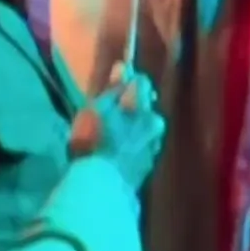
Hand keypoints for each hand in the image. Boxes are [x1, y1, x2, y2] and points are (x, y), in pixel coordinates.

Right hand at [68, 71, 164, 189]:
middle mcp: (154, 122)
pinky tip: (121, 152)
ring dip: (136, 127)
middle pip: (147, 106)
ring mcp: (155, 144)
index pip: (141, 82)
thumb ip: (113, 88)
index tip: (115, 88)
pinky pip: (145, 146)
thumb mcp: (97, 109)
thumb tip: (123, 67)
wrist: (102, 183)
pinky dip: (136, 145)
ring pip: (148, 127)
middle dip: (135, 107)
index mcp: (142, 106)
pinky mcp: (150, 164)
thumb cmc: (94, 142)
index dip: (128, 82)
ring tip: (117, 136)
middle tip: (115, 114)